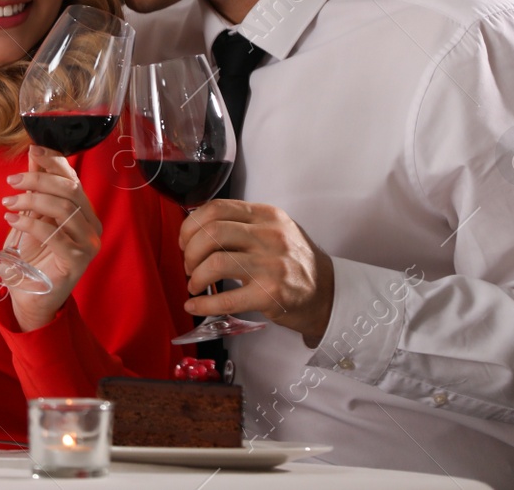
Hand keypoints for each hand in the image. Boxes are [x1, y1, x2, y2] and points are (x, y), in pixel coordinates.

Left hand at [3, 146, 103, 331]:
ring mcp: (88, 244)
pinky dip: (30, 223)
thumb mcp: (33, 218)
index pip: (73, 179)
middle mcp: (92, 225)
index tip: (33, 150)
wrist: (31, 298)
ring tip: (8, 202)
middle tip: (11, 182)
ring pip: (62, 208)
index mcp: (84, 212)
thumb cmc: (32, 257)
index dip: (55, 161)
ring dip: (31, 200)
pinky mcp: (77, 260)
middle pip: (69, 190)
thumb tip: (34, 154)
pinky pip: (54, 234)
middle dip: (38, 179)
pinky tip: (12, 219)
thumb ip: (37, 190)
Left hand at [179, 199, 335, 344]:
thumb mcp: (275, 229)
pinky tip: (195, 305)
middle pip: (212, 233)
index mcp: (266, 216)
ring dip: (195, 276)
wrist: (328, 293)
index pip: (217, 208)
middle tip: (189, 264)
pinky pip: (227, 299)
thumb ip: (242, 224)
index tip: (185, 240)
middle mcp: (270, 236)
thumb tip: (197, 229)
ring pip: (216, 263)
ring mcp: (271, 265)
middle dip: (190, 251)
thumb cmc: (295, 261)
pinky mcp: (271, 295)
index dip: (191, 224)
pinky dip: (203, 304)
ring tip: (194, 284)